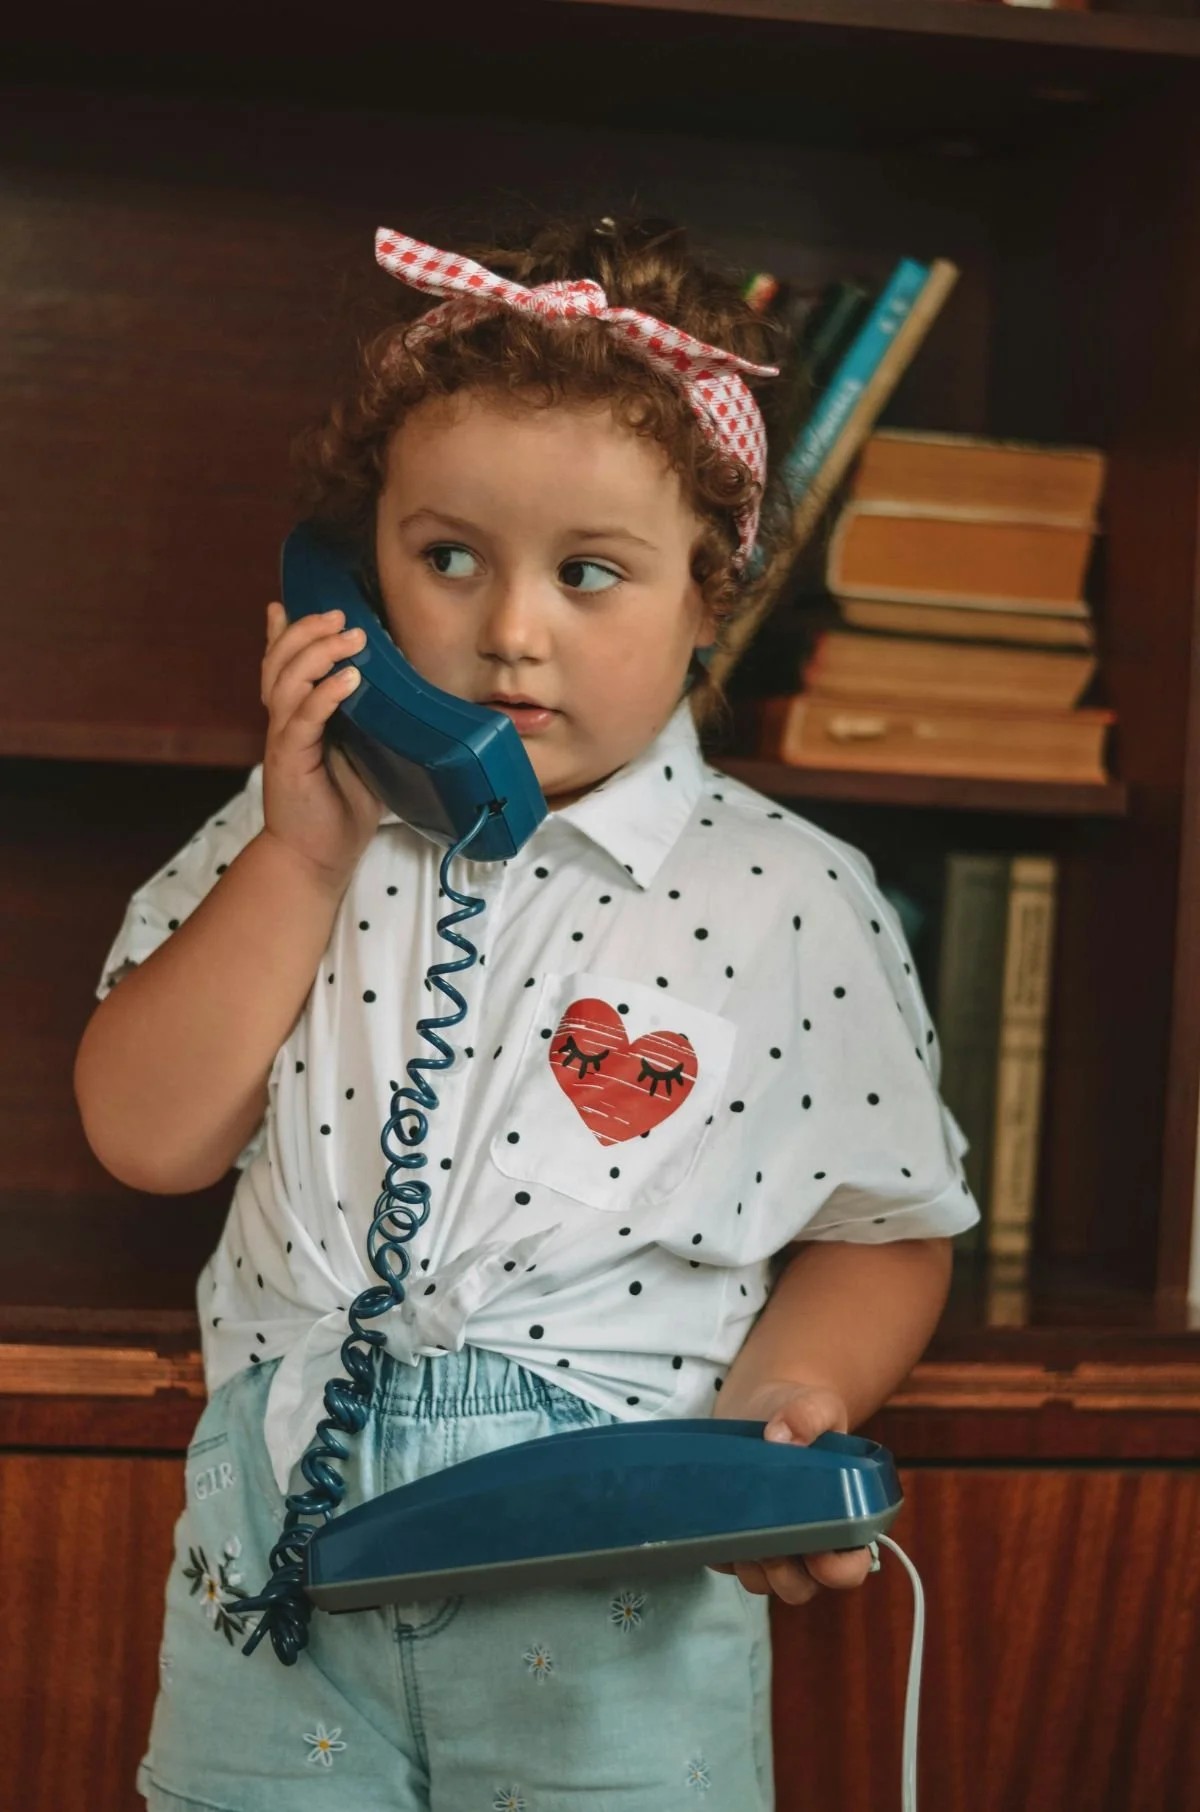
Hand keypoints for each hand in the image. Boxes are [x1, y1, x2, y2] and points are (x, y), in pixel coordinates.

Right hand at [260, 600, 383, 887]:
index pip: (283, 664)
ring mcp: (283, 740)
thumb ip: (368, 722)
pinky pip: (302, 719)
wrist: (316, 858)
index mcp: (297, 718)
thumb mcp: (362, 754)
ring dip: (318, 654)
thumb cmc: (341, 808)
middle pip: (279, 661)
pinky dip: (323, 694)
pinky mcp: (290, 761)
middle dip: (307, 632)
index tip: (310, 604)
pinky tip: (347, 679)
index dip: (289, 632)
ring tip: (350, 639)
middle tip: (341, 617)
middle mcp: (284, 723)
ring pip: (286, 681)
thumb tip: (400, 696)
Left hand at [707, 1380, 876, 1604]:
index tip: (818, 1551)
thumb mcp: (816, 1404)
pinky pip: (725, 1562)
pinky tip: (713, 1526)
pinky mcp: (733, 1535)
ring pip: (761, 1582)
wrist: (762, 1404)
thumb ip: (809, 1415)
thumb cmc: (801, 1413)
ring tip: (739, 1534)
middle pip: (801, 1587)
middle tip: (769, 1545)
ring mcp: (769, 1543)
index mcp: (841, 1520)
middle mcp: (807, 1542)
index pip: (850, 1566)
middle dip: (785, 1576)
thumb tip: (780, 1437)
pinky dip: (719, 1552)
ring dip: (750, 1568)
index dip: (838, 1569)